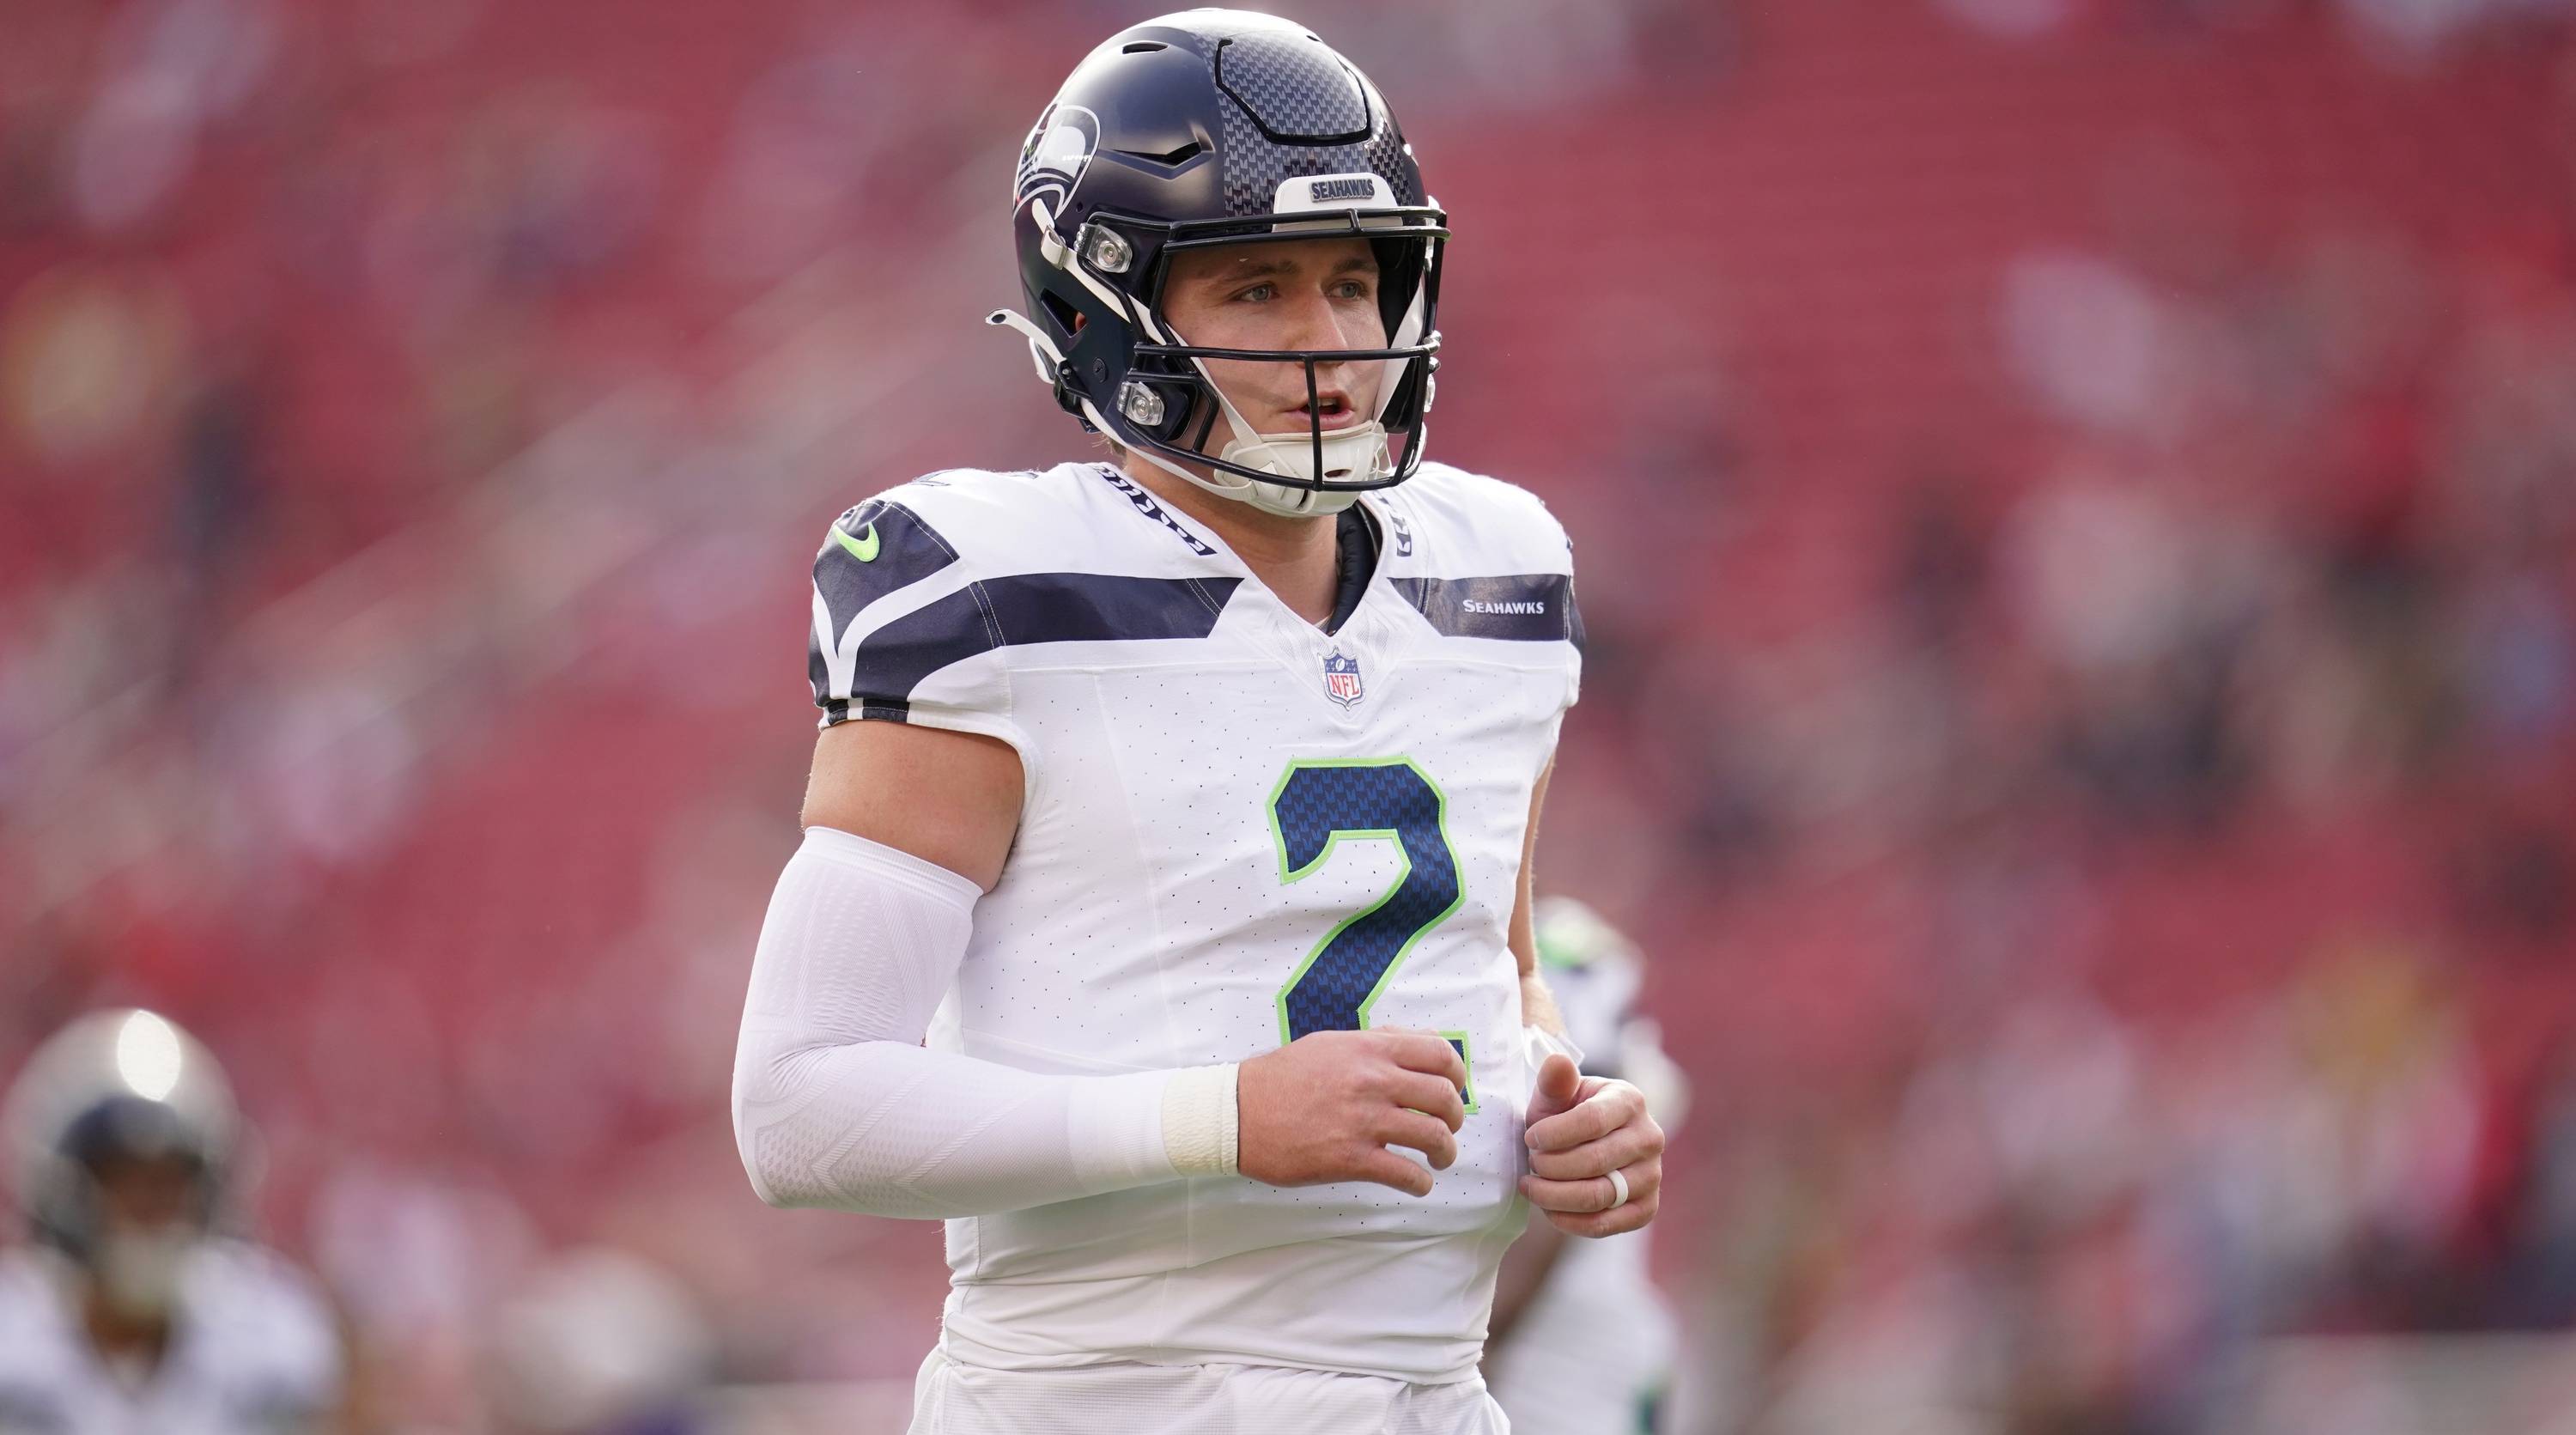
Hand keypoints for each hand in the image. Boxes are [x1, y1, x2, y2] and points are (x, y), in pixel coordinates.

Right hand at [1237, 1028, 1469, 1196]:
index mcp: (1370, 1049)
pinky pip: (1407, 1174)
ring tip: (1439, 1158)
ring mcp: (1365, 1121)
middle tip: (1448, 1127)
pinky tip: (1417, 1183)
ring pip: (1434, 1136)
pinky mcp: (1352, 1159)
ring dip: (1446, 1152)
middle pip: (1444, 1097)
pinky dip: (1421, 1183)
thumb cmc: (1281, 1077)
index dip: (1457, 1074)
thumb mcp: (1330, 1044)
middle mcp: (1374, 1081)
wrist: (1238, 1113)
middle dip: (1455, 1116)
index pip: (1439, 1053)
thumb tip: (1414, 1044)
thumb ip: (1374, 1043)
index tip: (1454, 1089)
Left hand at [1519, 1053, 1662, 1235]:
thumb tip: (1557, 1062)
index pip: (1592, 1121)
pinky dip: (1571, 1222)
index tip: (1529, 1138)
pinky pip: (1607, 1224)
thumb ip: (1554, 1082)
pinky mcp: (1647, 1208)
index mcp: (1630, 1101)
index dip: (1554, 1134)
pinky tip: (1549, 1210)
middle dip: (1550, 1166)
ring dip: (1555, 1196)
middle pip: (1594, 1161)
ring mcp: (1652, 1175)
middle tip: (1530, 1163)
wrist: (1588, 1144)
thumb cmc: (1567, 1116)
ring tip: (1532, 1186)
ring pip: (1599, 1195)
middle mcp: (1649, 1137)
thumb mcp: (1557, 1096)